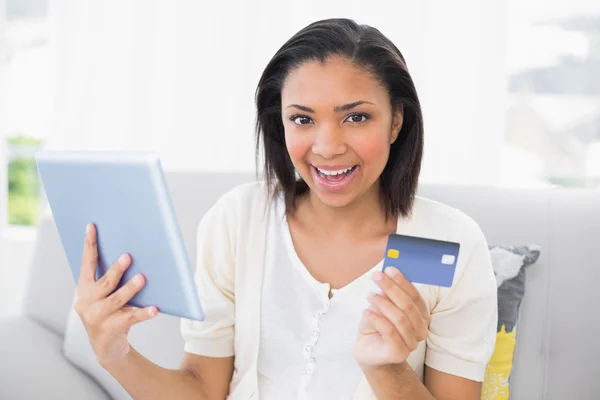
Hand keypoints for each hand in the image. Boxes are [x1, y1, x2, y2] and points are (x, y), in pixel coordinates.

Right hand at [74, 223, 157, 366]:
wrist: (107, 347)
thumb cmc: (111, 313)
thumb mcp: (106, 295)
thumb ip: (112, 279)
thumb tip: (134, 254)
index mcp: (85, 288)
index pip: (87, 263)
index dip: (89, 244)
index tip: (92, 226)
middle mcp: (87, 302)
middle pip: (104, 282)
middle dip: (116, 269)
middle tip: (128, 256)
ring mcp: (97, 317)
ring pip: (117, 299)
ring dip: (131, 288)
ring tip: (142, 278)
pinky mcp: (110, 330)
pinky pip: (130, 318)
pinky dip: (143, 313)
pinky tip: (154, 309)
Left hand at [354, 268, 430, 366]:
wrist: (368, 351)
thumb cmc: (377, 326)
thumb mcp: (383, 306)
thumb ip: (388, 293)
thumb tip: (387, 273)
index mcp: (421, 316)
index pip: (415, 296)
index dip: (403, 282)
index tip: (389, 269)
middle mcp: (420, 330)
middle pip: (408, 306)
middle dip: (392, 288)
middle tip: (376, 276)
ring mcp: (411, 344)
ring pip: (400, 319)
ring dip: (383, 303)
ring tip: (369, 295)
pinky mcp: (398, 353)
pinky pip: (389, 332)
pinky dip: (377, 319)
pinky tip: (366, 312)